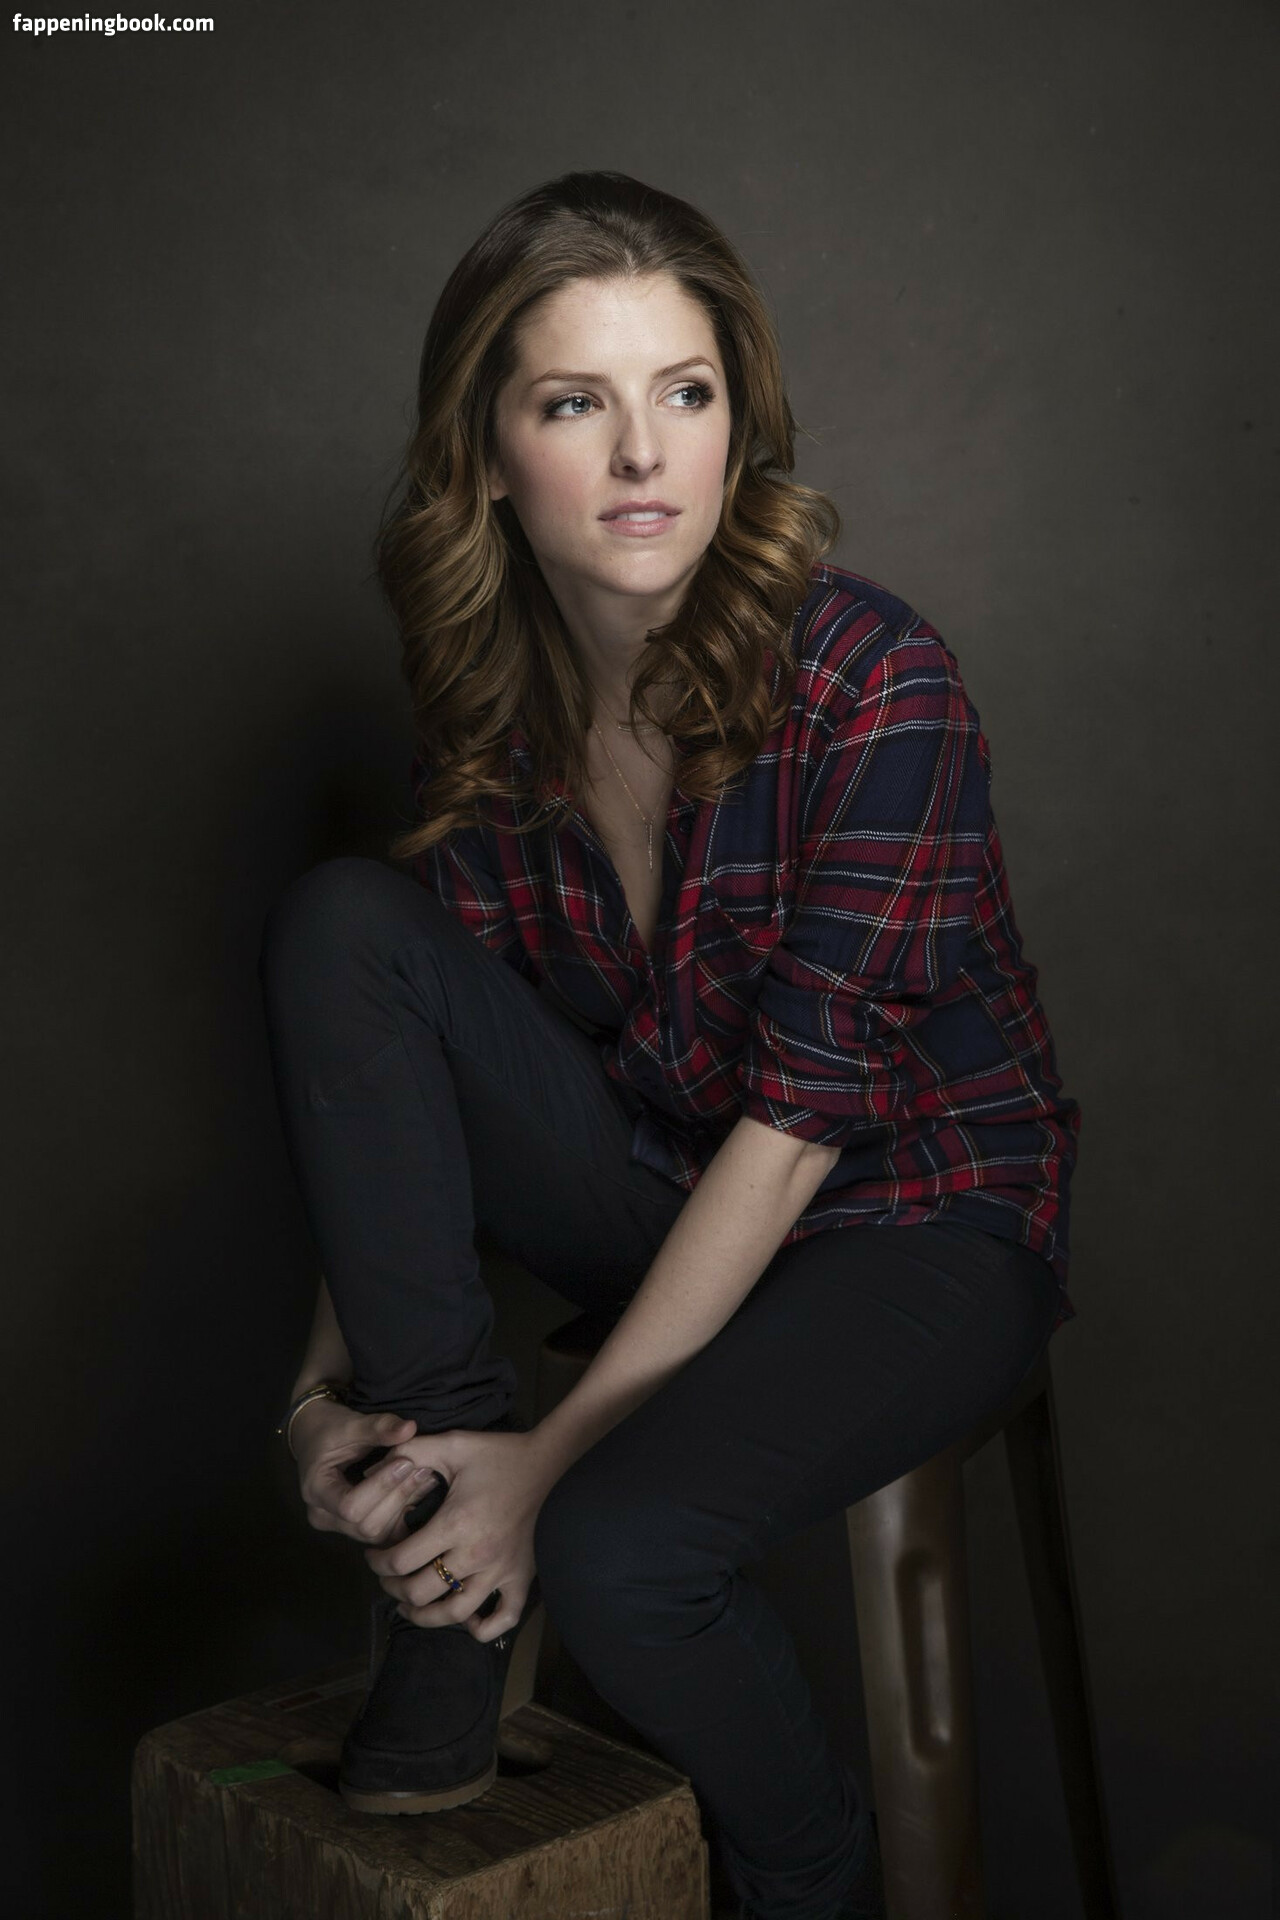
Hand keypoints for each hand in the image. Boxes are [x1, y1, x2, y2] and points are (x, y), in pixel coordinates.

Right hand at [289, 1396, 427, 1545]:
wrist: (317, 1436)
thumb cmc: (330, 1428)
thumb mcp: (350, 1423)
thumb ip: (378, 1426)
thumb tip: (410, 1428)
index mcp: (316, 1491)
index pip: (349, 1506)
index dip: (380, 1487)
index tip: (404, 1462)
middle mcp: (325, 1516)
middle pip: (366, 1524)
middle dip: (397, 1497)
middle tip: (422, 1469)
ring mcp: (341, 1527)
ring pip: (379, 1533)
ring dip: (405, 1506)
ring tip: (426, 1478)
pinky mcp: (358, 1528)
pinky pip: (385, 1533)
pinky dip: (405, 1514)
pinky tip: (421, 1492)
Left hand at [364, 1428, 557, 1643]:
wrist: (549, 1463)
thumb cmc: (499, 1454)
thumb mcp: (453, 1444)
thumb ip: (413, 1450)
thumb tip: (378, 1462)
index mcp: (455, 1523)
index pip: (401, 1561)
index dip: (377, 1563)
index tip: (372, 1555)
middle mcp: (475, 1554)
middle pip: (420, 1592)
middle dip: (393, 1589)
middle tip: (387, 1578)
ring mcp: (500, 1570)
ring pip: (453, 1613)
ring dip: (424, 1615)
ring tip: (411, 1605)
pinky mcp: (521, 1577)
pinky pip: (502, 1619)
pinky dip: (481, 1627)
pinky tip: (466, 1618)